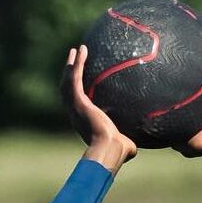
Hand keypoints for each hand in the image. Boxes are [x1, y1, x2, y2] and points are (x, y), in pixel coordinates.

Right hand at [62, 45, 135, 173]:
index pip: (75, 104)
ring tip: (76, 51)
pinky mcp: (79, 101)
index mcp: (83, 123)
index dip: (74, 93)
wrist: (109, 150)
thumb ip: (126, 143)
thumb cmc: (118, 151)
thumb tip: (135, 148)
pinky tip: (81, 51)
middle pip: (66, 90)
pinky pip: (75, 78)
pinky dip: (77, 64)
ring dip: (70, 65)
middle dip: (68, 75)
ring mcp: (75, 107)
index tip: (78, 83)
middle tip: (72, 61)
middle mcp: (75, 114)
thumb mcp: (122, 145)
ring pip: (68, 82)